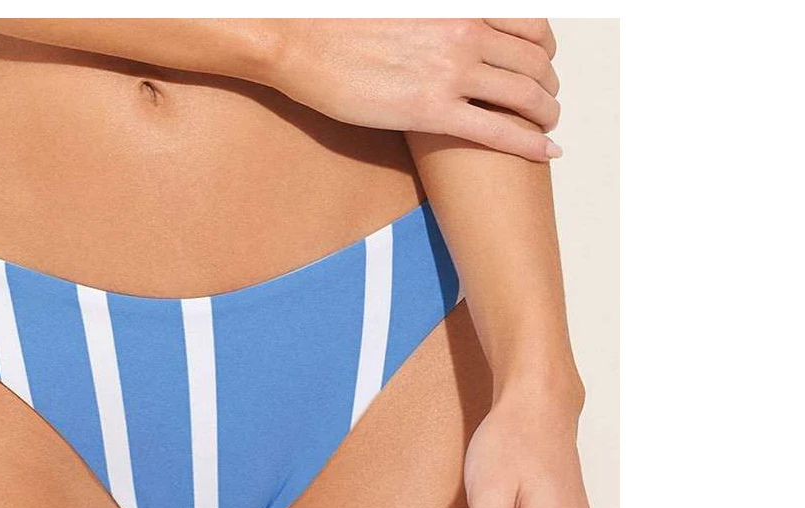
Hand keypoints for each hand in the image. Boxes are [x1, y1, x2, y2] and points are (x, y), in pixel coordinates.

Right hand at [266, 19, 561, 160]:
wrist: (303, 41)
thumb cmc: (339, 22)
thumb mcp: (404, 7)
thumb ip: (434, 15)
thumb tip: (438, 24)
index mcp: (461, 4)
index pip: (530, 23)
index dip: (544, 47)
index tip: (541, 63)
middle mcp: (466, 31)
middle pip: (534, 60)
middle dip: (548, 84)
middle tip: (546, 102)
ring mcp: (452, 71)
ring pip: (526, 94)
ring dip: (546, 112)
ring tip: (546, 126)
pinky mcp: (433, 110)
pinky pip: (499, 129)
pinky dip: (530, 142)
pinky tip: (546, 150)